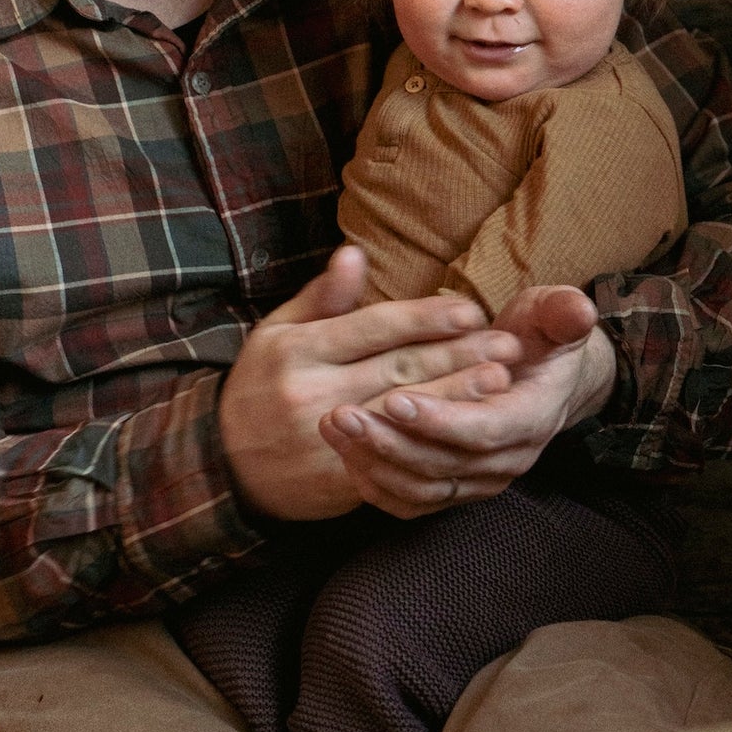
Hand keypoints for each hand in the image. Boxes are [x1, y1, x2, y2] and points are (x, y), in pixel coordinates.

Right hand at [219, 246, 518, 522]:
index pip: (372, 328)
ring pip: (404, 413)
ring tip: (500, 379)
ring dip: (457, 395)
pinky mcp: (339, 478)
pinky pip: (395, 458)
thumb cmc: (260, 385)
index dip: (423, 318)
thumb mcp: (277, 333)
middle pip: (397, 369)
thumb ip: (322, 297)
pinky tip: (467, 430)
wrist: (225, 464)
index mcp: (297, 350)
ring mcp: (326, 439)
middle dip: (457, 354)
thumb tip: (355, 253)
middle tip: (505, 342)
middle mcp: (311, 392)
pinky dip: (434, 443)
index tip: (469, 310)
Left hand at [319, 284, 618, 518]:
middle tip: (338, 414)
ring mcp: (480, 480)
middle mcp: (509, 459)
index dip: (439, 420)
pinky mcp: (455, 488)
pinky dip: (376, 483)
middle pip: (444, 465)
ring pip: (422, 488)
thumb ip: (563, 314)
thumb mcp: (554, 315)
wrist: (540, 373)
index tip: (392, 399)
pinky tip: (343, 454)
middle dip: (389, 442)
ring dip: (373, 462)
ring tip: (331, 427)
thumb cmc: (539, 335)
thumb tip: (578, 309)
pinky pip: (411, 500)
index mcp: (532, 418)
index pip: (483, 430)